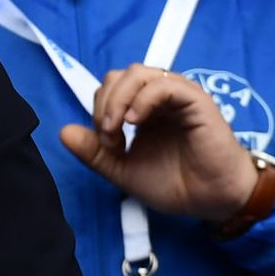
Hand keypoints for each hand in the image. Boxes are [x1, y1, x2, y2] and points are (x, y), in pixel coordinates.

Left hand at [59, 66, 258, 220]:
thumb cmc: (173, 184)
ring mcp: (177, 96)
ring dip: (118, 99)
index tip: (105, 143)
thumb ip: (94, 152)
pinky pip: (165, 84)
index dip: (98, 111)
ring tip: (118, 129)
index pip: (108, 89)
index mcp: (141, 109)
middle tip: (109, 137)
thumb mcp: (122, 170)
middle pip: (118, 76)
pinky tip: (135, 121)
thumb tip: (63, 132)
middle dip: (104, 104)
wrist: (211, 202)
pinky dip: (143, 98)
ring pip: (138, 73)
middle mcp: (158, 98)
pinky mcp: (196, 102)